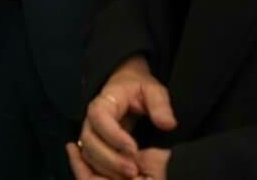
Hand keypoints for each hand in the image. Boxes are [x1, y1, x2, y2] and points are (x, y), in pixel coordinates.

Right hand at [67, 56, 176, 179]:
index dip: (113, 134)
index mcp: (103, 103)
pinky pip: (91, 161)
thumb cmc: (138, 88)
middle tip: (133, 170)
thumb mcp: (152, 89)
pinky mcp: (94, 146)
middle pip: (89, 141)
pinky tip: (119, 177)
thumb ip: (160, 104)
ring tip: (131, 175)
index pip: (99, 117)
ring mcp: (91, 134)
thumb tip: (167, 124)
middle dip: (110, 158)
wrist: (127, 87)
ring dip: (107, 168)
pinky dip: (102, 171)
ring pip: (88, 154)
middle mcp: (91, 120)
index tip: (133, 148)